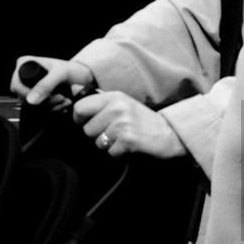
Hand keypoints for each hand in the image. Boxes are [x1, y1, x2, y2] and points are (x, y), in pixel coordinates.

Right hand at [11, 56, 95, 105]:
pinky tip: (63, 104)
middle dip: (45, 103)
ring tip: (65, 100)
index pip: (16, 86)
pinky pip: (40, 110)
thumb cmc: (73, 70)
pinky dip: (53, 110)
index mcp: (24, 64)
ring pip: (33, 107)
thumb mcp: (60, 73)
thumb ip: (46, 85)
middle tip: (61, 97)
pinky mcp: (38, 98)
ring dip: (52, 108)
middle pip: (24, 98)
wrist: (84, 77)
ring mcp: (30, 88)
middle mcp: (24, 76)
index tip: (49, 96)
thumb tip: (31, 100)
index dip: (30, 95)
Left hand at [72, 90, 186, 159]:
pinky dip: (119, 153)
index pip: (80, 108)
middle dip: (98, 135)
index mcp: (114, 97)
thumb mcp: (122, 102)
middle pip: (87, 129)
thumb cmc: (143, 120)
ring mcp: (123, 124)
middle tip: (115, 132)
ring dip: (109, 145)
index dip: (81, 119)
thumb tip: (73, 89)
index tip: (90, 122)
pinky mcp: (129, 140)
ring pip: (98, 142)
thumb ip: (99, 98)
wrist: (170, 133)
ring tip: (123, 139)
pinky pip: (111, 152)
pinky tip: (130, 146)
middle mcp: (117, 108)